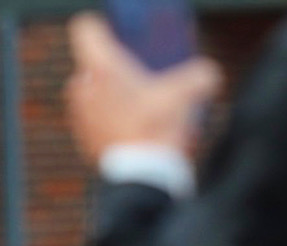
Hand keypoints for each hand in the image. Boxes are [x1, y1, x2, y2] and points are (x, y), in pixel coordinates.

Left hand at [64, 13, 221, 162]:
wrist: (140, 177)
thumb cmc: (157, 129)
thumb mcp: (187, 95)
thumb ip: (200, 76)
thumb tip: (208, 76)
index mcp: (100, 67)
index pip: (84, 28)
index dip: (101, 28)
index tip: (116, 36)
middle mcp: (82, 87)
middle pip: (92, 65)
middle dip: (113, 70)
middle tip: (139, 80)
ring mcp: (78, 114)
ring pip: (93, 94)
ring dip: (111, 98)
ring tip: (140, 109)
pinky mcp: (82, 139)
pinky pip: (94, 120)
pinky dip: (109, 122)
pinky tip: (134, 130)